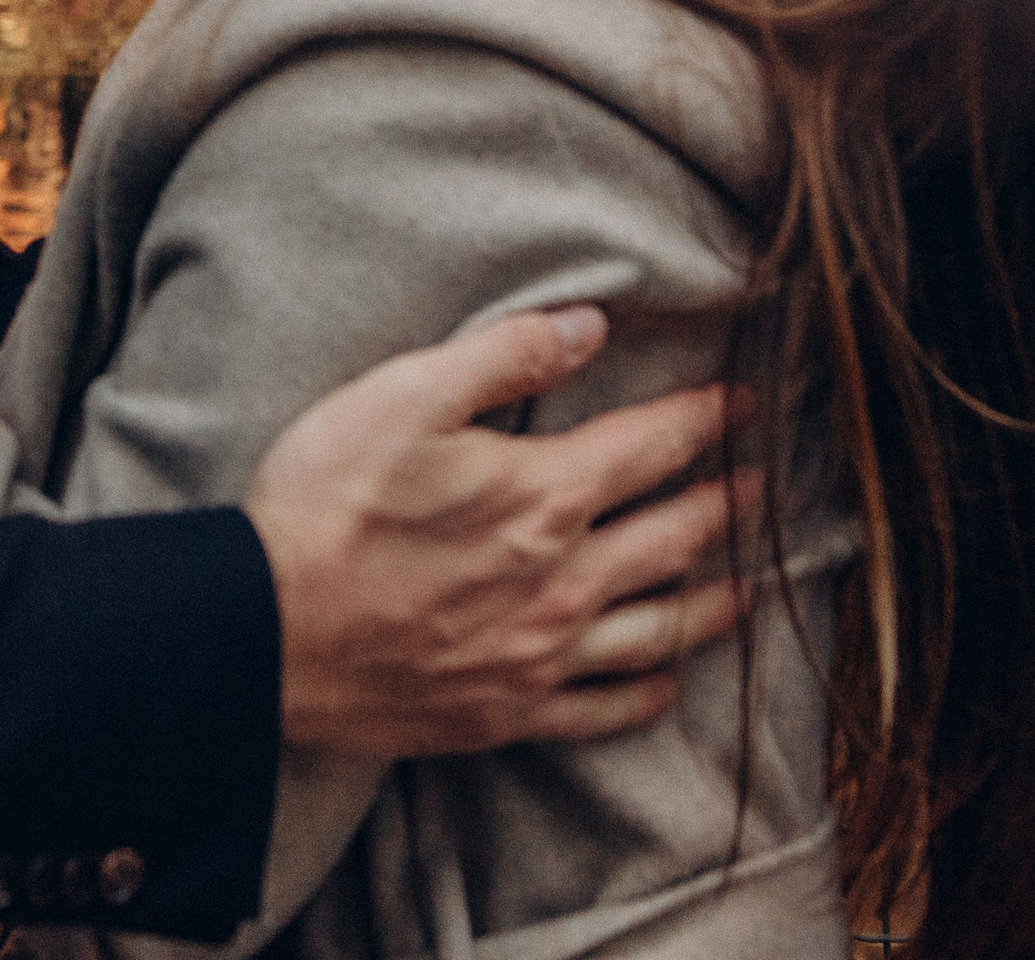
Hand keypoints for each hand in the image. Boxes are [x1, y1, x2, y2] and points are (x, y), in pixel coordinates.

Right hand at [245, 307, 754, 757]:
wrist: (267, 633)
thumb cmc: (324, 502)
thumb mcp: (401, 396)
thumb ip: (502, 356)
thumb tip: (588, 324)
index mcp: (543, 496)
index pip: (652, 447)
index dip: (707, 419)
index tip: (748, 403)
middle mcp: (564, 582)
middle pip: (675, 538)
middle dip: (728, 504)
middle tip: (767, 487)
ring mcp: (542, 656)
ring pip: (660, 628)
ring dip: (714, 600)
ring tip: (749, 584)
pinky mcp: (509, 711)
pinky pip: (608, 707)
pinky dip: (651, 689)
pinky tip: (665, 678)